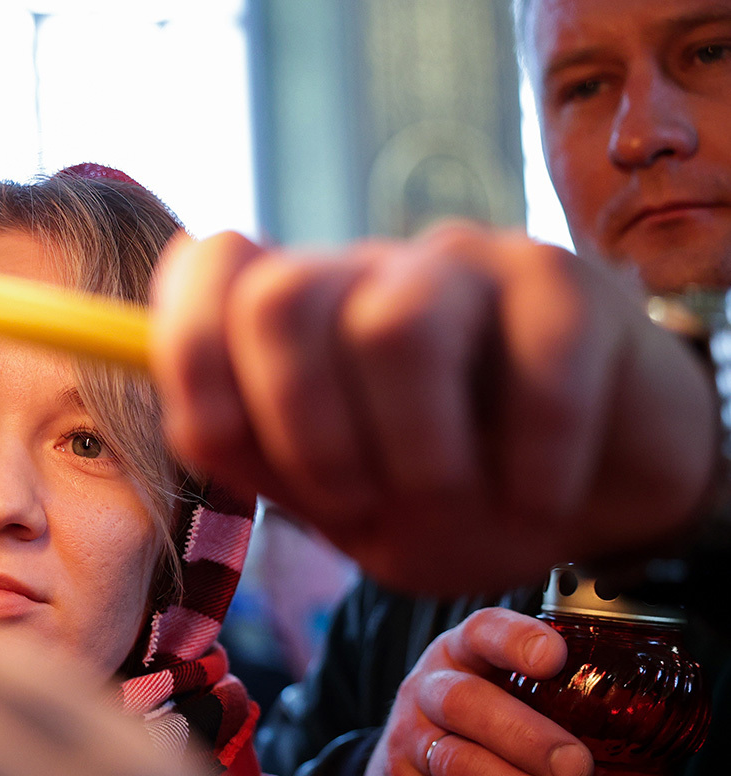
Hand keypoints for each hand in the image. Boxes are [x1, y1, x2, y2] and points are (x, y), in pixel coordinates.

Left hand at [150, 223, 717, 593]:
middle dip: (302, 432)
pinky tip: (541, 498)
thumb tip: (195, 416)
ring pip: (393, 327)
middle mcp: (364, 275)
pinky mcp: (563, 282)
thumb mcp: (337, 502)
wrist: (590, 494)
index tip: (233, 443)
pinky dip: (531, 463)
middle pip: (276, 299)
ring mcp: (462, 268)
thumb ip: (258, 455)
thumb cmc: (449, 495)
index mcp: (294, 318)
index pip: (206, 269)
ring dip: (416, 452)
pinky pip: (532, 364)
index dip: (192, 359)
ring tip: (454, 502)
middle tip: (356, 501)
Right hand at [360, 608, 602, 775]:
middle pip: (464, 704)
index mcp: (460, 653)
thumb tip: (640, 720)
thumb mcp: (498, 688)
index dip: (515, 640)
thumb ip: (551, 692)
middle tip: (579, 768)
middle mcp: (428, 690)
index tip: (555, 657)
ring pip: (462, 766)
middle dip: (527, 737)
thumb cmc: (471, 724)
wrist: (399, 775)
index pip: (482, 632)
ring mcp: (410, 743)